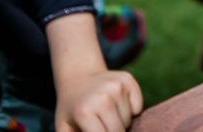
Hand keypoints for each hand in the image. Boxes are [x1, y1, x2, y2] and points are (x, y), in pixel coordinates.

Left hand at [47, 13, 142, 131]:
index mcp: (84, 113)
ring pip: (128, 120)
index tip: (98, 129)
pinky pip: (137, 107)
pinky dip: (131, 110)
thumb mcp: (64, 126)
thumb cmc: (72, 108)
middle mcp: (102, 98)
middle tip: (102, 126)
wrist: (78, 75)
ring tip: (107, 114)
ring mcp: (117, 87)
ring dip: (121, 122)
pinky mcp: (128, 80)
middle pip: (119, 130)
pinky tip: (117, 103)